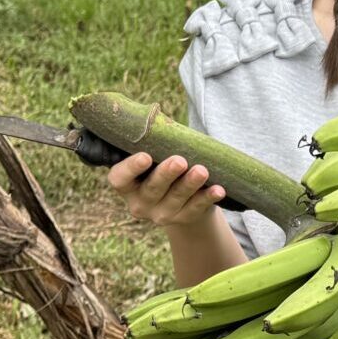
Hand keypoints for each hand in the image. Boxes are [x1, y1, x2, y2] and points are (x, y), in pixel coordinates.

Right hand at [107, 152, 223, 227]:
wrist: (181, 197)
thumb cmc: (161, 165)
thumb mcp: (152, 156)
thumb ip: (153, 143)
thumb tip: (161, 120)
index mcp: (126, 185)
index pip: (119, 179)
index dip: (130, 168)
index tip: (145, 156)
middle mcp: (140, 203)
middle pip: (152, 189)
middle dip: (166, 174)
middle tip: (180, 161)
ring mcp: (162, 214)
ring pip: (176, 198)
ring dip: (190, 184)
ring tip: (202, 171)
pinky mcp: (183, 218)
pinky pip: (196, 208)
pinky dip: (208, 198)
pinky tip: (218, 190)